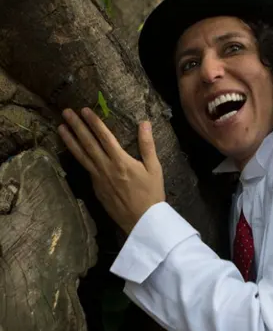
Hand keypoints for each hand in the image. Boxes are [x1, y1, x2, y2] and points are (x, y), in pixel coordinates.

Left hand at [58, 108, 165, 233]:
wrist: (141, 220)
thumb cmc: (151, 193)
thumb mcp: (154, 168)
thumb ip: (147, 145)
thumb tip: (144, 123)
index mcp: (121, 161)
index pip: (104, 137)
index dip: (94, 122)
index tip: (84, 110)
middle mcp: (105, 167)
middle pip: (88, 143)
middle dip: (77, 126)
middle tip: (66, 113)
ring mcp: (97, 178)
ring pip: (81, 156)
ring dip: (70, 141)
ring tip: (61, 128)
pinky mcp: (95, 187)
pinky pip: (84, 168)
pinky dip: (76, 156)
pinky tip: (72, 150)